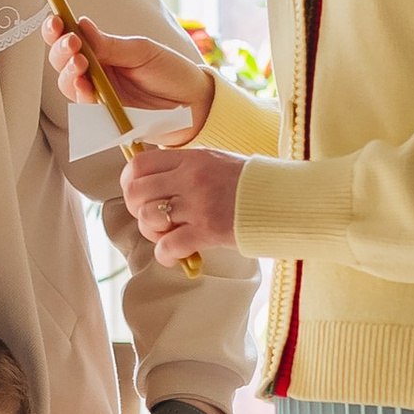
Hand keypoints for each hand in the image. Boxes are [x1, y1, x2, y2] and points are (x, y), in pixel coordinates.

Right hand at [40, 16, 212, 137]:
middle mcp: (95, 73)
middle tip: (72, 44)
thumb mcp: (142, 52)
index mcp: (102, 51)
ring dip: (68, 72)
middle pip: (62, 62)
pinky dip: (81, 95)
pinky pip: (85, 108)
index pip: (71, 38)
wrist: (194, 104)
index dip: (57, 31)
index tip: (56, 21)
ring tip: (79, 62)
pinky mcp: (106, 117)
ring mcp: (99, 95)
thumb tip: (81, 25)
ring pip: (68, 85)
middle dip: (60, 51)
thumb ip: (110, 45)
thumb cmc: (171, 73)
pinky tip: (85, 85)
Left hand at [122, 144, 244, 261]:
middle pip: (136, 192)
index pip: (140, 163)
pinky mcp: (207, 231)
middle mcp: (191, 178)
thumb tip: (157, 180)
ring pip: (148, 218)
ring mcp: (198, 204)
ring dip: (152, 233)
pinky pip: (168, 246)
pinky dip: (165, 255)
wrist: (284, 201)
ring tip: (167, 236)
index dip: (129, 181)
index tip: (135, 193)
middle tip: (150, 218)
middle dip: (135, 209)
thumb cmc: (252, 185)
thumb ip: (187, 168)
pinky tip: (174, 255)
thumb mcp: (217, 162)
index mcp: (192, 158)